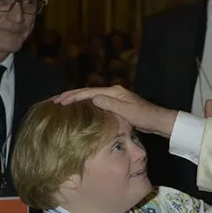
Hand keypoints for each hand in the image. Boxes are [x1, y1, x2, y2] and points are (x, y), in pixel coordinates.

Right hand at [53, 85, 177, 136]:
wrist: (158, 121)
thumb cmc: (144, 116)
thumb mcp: (127, 112)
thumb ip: (110, 105)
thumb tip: (92, 99)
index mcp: (114, 91)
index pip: (88, 92)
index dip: (72, 96)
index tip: (58, 101)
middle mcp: (113, 92)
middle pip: (87, 92)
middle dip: (70, 96)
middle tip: (54, 102)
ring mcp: (115, 98)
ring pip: (90, 98)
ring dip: (76, 101)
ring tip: (61, 105)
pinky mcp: (117, 106)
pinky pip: (96, 104)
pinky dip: (85, 106)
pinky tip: (79, 111)